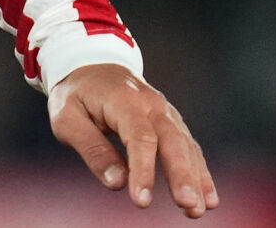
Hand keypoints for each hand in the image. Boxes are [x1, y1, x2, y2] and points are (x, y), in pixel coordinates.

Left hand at [48, 62, 217, 217]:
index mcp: (123, 100)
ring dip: (196, 179)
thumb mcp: (67, 119)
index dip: (143, 170)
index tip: (142, 201)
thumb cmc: (76, 95)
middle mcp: (152, 104)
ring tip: (198, 209)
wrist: (92, 67)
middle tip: (188, 205)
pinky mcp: (171, 123)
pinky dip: (200, 172)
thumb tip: (117, 183)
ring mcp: (165, 113)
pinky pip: (189, 147)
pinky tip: (209, 197)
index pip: (139, 137)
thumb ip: (92, 149)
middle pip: (172, 140)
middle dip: (182, 175)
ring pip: (186, 146)